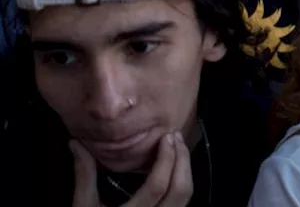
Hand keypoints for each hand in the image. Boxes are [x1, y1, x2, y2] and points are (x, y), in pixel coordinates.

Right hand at [71, 133, 191, 206]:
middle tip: (176, 137)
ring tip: (177, 149)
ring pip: (186, 198)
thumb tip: (76, 144)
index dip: (166, 159)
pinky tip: (175, 171)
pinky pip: (181, 204)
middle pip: (181, 191)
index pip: (157, 186)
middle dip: (182, 160)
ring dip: (185, 171)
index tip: (166, 137)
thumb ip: (84, 176)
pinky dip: (182, 185)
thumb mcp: (83, 206)